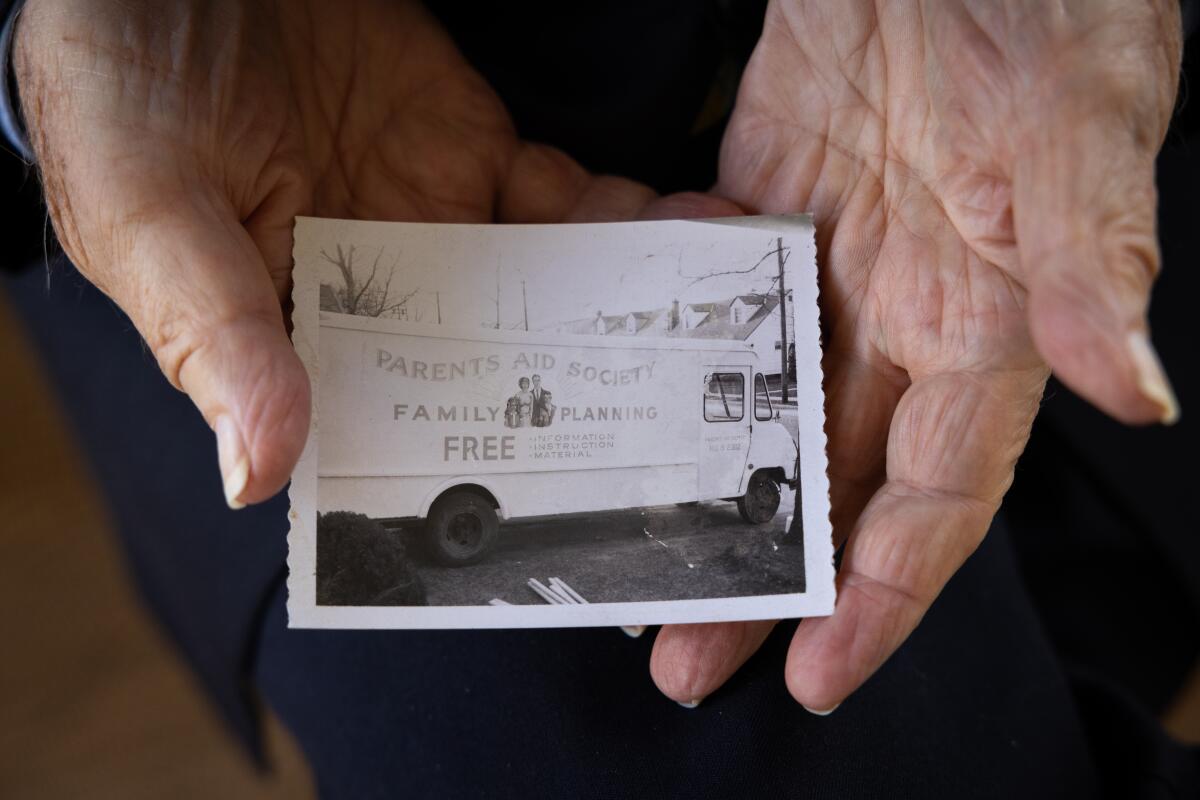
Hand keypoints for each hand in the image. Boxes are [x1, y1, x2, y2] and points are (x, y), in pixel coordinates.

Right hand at [14, 0, 732, 506]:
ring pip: (551, 296)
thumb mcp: (145, 209)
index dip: (468, 476)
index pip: (386, 437)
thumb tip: (254, 475)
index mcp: (292, 343)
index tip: (560, 505)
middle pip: (496, 376)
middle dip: (585, 399)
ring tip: (709, 321)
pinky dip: (623, 222)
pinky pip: (568, 207)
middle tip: (679, 420)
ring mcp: (438, 232)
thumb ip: (208, 330)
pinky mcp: (478, 155)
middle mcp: (379, 305)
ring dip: (626, 311)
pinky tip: (677, 231)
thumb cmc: (120, 83)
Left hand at [650, 0, 1182, 711]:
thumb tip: (1135, 390)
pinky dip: (664, 368)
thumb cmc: (1041, 4)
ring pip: (763, 416)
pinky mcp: (760, 215)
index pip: (941, 493)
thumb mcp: (1073, 123)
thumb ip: (1090, 255)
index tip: (818, 669)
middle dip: (769, 580)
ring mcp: (828, 271)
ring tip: (637, 567)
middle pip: (835, 481)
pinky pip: (708, 313)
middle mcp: (906, 317)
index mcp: (991, 323)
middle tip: (687, 656)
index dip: (885, 590)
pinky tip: (610, 417)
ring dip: (707, 497)